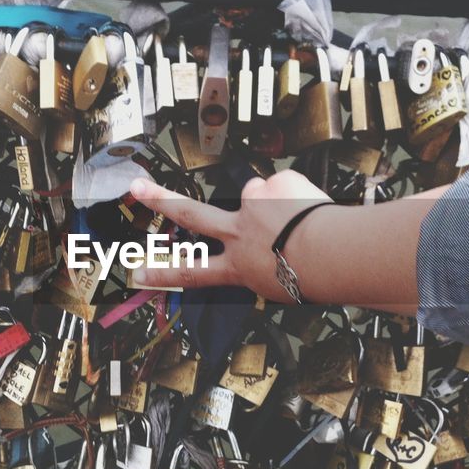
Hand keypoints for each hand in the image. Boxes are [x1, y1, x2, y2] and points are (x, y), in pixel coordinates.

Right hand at [129, 170, 334, 299]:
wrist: (330, 253)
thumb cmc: (313, 278)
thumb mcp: (282, 285)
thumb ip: (269, 264)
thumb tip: (277, 250)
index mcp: (238, 266)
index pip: (194, 272)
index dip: (164, 274)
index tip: (138, 273)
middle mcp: (238, 233)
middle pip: (190, 213)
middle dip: (160, 200)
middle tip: (138, 187)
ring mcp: (253, 206)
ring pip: (254, 195)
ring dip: (273, 202)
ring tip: (298, 215)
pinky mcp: (273, 184)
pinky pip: (286, 185)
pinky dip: (299, 195)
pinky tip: (313, 208)